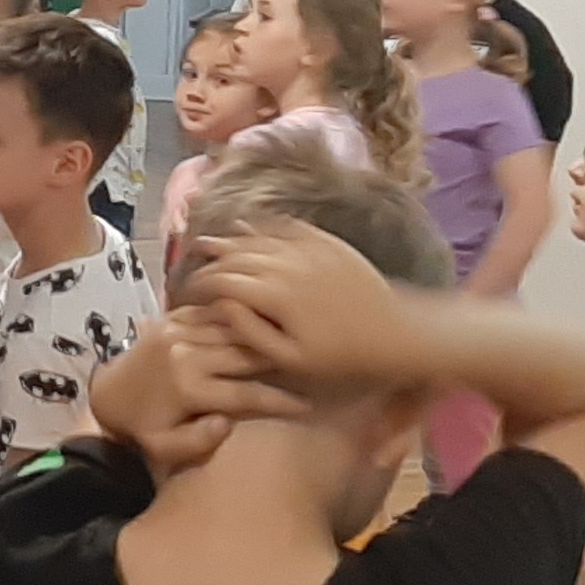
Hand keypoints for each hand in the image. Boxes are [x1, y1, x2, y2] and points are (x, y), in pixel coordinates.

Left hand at [91, 306, 290, 470]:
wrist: (107, 393)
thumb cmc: (142, 427)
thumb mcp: (163, 448)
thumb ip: (196, 443)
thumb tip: (227, 424)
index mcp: (187, 388)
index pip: (246, 394)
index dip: (280, 401)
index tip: (308, 405)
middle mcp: (184, 355)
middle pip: (246, 355)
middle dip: (278, 362)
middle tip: (307, 366)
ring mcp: (177, 332)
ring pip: (233, 329)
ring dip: (262, 335)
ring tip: (290, 341)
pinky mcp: (171, 318)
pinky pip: (213, 313)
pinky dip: (237, 318)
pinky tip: (259, 323)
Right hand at [184, 221, 429, 403]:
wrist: (397, 333)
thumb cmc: (341, 355)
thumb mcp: (290, 358)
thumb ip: (250, 330)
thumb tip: (221, 304)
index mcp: (272, 292)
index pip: (221, 280)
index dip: (199, 284)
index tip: (187, 293)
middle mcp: (285, 263)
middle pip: (236, 254)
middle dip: (210, 258)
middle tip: (192, 263)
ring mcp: (307, 249)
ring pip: (258, 237)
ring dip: (231, 238)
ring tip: (210, 241)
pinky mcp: (327, 243)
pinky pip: (287, 227)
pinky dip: (264, 226)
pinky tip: (252, 226)